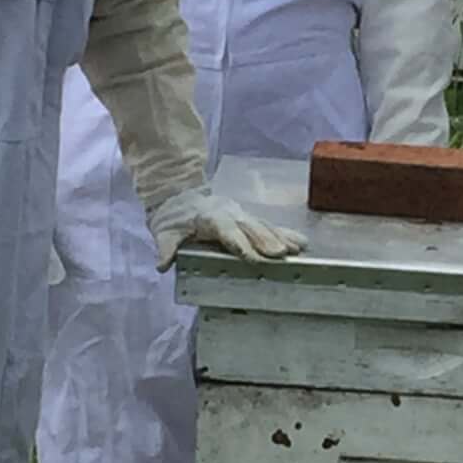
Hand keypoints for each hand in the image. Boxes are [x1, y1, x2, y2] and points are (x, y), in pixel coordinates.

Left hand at [144, 184, 303, 269]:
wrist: (179, 197)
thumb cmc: (173, 218)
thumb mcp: (163, 232)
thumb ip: (165, 248)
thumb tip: (162, 264)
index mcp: (208, 216)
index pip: (225, 229)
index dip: (239, 243)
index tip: (252, 258)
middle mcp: (228, 212)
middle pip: (249, 226)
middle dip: (266, 240)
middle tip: (281, 255)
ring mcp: (240, 214)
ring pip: (262, 225)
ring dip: (279, 238)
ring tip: (296, 250)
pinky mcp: (248, 218)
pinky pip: (268, 225)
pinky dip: (284, 234)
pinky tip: (300, 243)